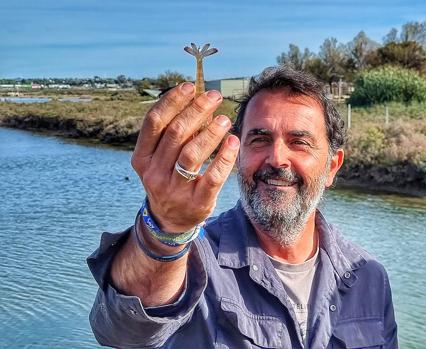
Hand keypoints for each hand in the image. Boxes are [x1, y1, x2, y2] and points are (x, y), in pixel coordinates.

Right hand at [131, 82, 239, 232]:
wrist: (170, 219)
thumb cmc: (168, 178)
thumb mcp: (160, 158)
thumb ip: (172, 133)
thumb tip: (196, 99)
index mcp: (141, 158)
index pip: (154, 122)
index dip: (172, 101)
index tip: (190, 86)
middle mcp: (154, 173)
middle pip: (176, 134)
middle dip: (197, 110)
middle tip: (214, 97)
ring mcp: (174, 190)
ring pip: (193, 154)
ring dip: (211, 132)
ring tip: (224, 118)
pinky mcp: (196, 203)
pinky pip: (213, 177)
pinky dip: (225, 157)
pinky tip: (232, 142)